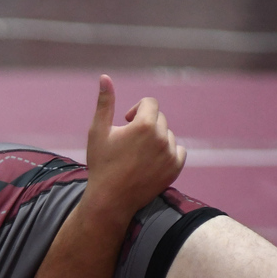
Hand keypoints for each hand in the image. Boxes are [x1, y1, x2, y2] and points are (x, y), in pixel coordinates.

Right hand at [82, 75, 186, 221]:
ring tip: (137, 155)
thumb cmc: (101, 164)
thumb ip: (104, 103)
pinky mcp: (175, 168)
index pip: (150, 103)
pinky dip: (167, 152)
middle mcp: (161, 137)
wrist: (110, 200)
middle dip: (145, 125)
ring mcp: (170, 153)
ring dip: (155, 139)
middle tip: (128, 142)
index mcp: (144, 124)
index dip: (136, 110)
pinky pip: (178, 150)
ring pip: (167, 135)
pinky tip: (151, 162)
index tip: (125, 121)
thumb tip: (105, 76)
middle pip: (158, 119)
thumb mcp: (98, 131)